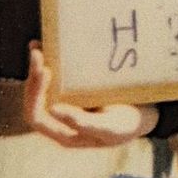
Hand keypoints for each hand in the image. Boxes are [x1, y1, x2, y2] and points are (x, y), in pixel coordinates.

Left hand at [22, 43, 156, 148]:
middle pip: (34, 99)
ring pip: (40, 87)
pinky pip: (53, 77)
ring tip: (37, 47)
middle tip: (38, 54)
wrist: (145, 115)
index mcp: (64, 133)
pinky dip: (47, 62)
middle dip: (33, 77)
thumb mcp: (109, 127)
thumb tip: (52, 110)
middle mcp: (58, 120)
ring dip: (36, 67)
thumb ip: (82, 122)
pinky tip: (44, 44)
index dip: (35, 96)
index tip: (45, 72)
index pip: (37, 117)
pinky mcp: (70, 90)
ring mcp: (63, 104)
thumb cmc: (127, 125)